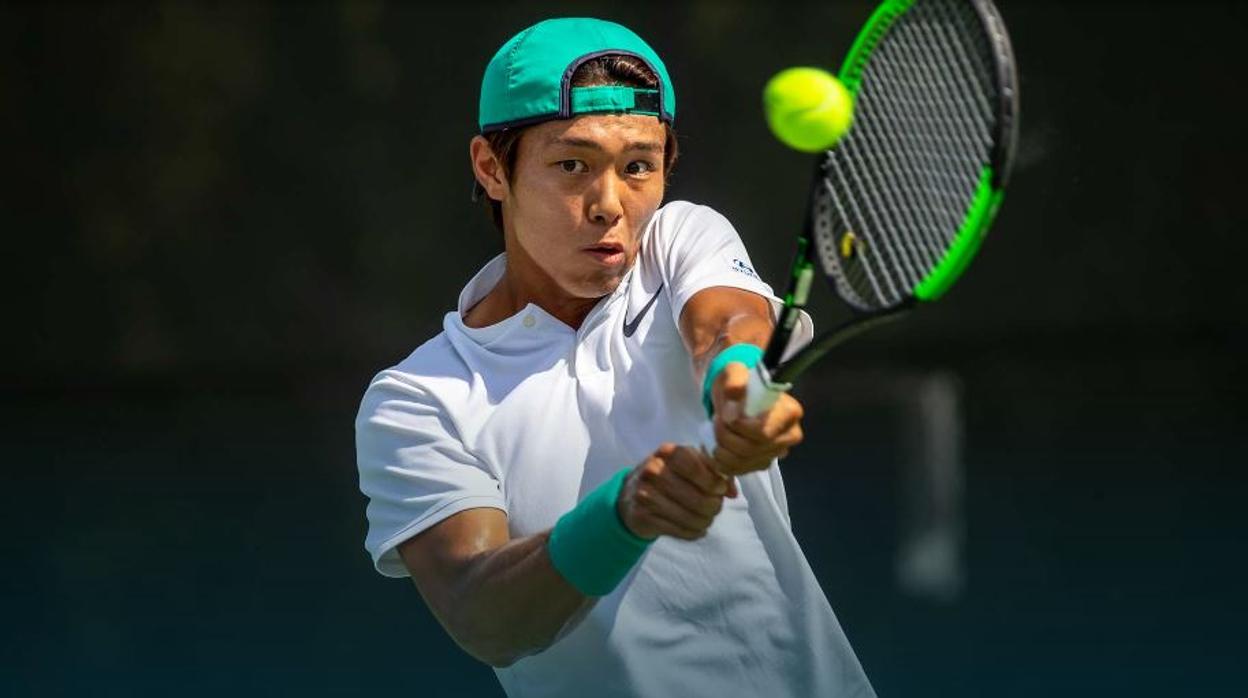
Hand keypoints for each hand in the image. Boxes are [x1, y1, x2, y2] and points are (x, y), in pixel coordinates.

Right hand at [617, 443, 735, 540]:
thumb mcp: (689, 464)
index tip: (720, 490)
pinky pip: (680, 531)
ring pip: (691, 517)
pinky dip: (693, 532)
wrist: (631, 495)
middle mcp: (653, 470)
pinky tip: (695, 528)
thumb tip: (732, 493)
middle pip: (698, 498)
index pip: (697, 468)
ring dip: (705, 521)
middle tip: (715, 507)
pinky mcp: (642, 516)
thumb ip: (715, 472)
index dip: (714, 482)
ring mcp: (645, 494)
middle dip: (714, 506)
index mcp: (667, 452)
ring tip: (706, 519)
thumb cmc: (669, 475)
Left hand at [708, 362, 803, 476]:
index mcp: (789, 413)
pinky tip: (717, 446)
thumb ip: (735, 380)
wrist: (736, 396)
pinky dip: (721, 462)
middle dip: (725, 436)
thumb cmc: (740, 383)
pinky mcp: (761, 464)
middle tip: (715, 421)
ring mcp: (775, 453)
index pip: (763, 433)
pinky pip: (737, 471)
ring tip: (715, 432)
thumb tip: (735, 395)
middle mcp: (789, 436)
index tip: (725, 414)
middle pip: (751, 449)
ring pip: (742, 463)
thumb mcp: (734, 371)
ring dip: (721, 449)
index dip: (739, 427)